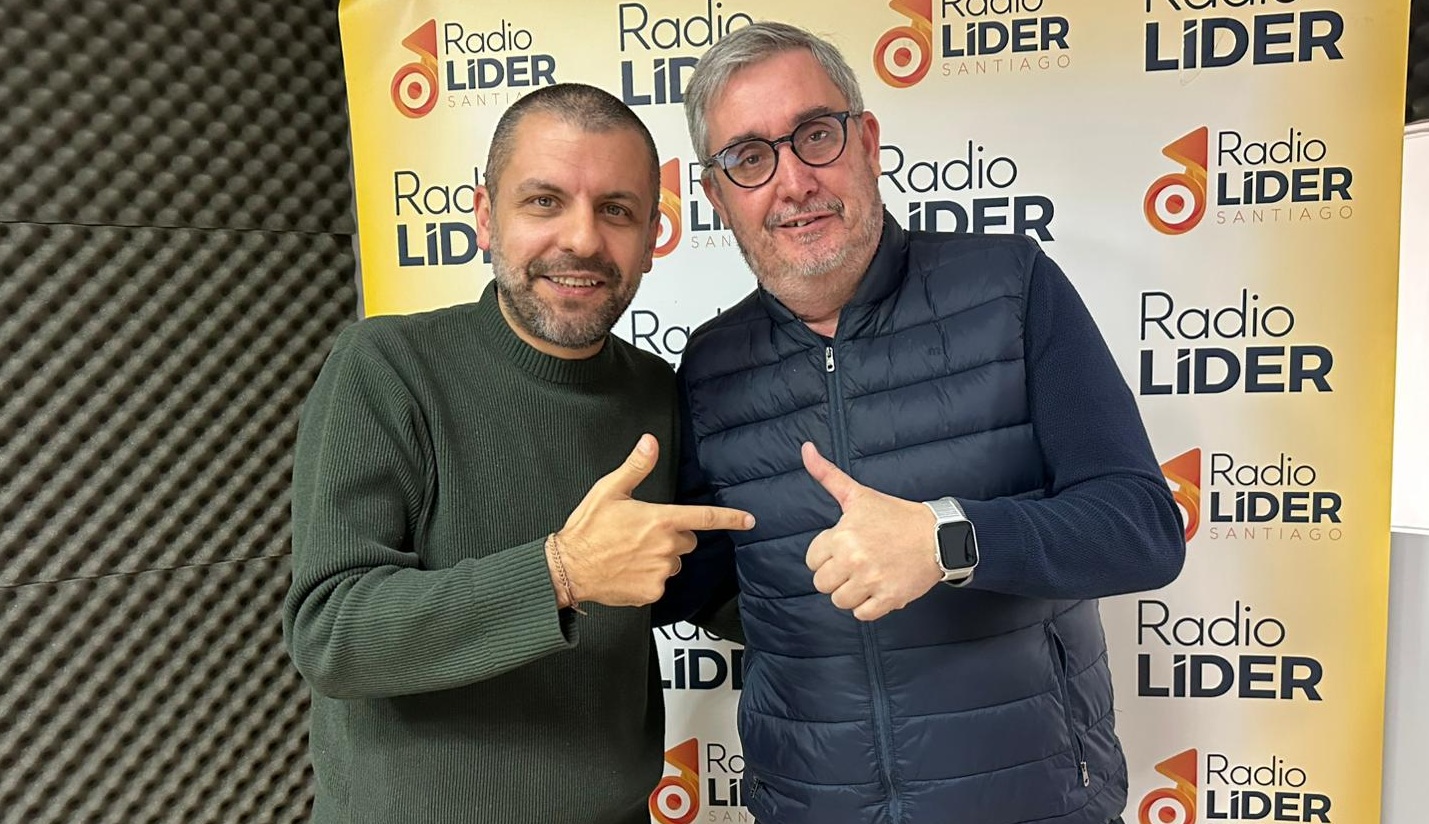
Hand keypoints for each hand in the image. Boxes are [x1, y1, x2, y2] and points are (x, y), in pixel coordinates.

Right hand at [555, 434, 754, 607]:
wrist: (568, 568)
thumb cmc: (587, 529)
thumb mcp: (609, 491)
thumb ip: (636, 467)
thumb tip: (650, 442)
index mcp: (660, 519)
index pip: (704, 517)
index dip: (730, 518)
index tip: (749, 520)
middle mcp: (665, 546)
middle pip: (686, 541)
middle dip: (672, 538)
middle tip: (642, 535)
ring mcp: (660, 572)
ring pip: (672, 563)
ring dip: (659, 559)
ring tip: (629, 554)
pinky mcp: (652, 592)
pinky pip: (660, 583)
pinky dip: (648, 579)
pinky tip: (627, 571)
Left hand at [802, 442, 942, 620]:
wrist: (937, 535)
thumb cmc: (895, 515)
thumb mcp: (858, 494)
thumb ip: (827, 475)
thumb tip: (805, 448)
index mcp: (842, 537)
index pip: (812, 560)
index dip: (826, 554)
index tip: (844, 548)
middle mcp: (854, 561)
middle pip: (822, 584)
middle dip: (836, 575)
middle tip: (856, 563)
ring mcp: (872, 582)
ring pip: (840, 601)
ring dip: (851, 592)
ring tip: (866, 576)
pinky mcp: (889, 599)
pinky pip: (862, 615)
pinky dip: (868, 606)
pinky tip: (878, 588)